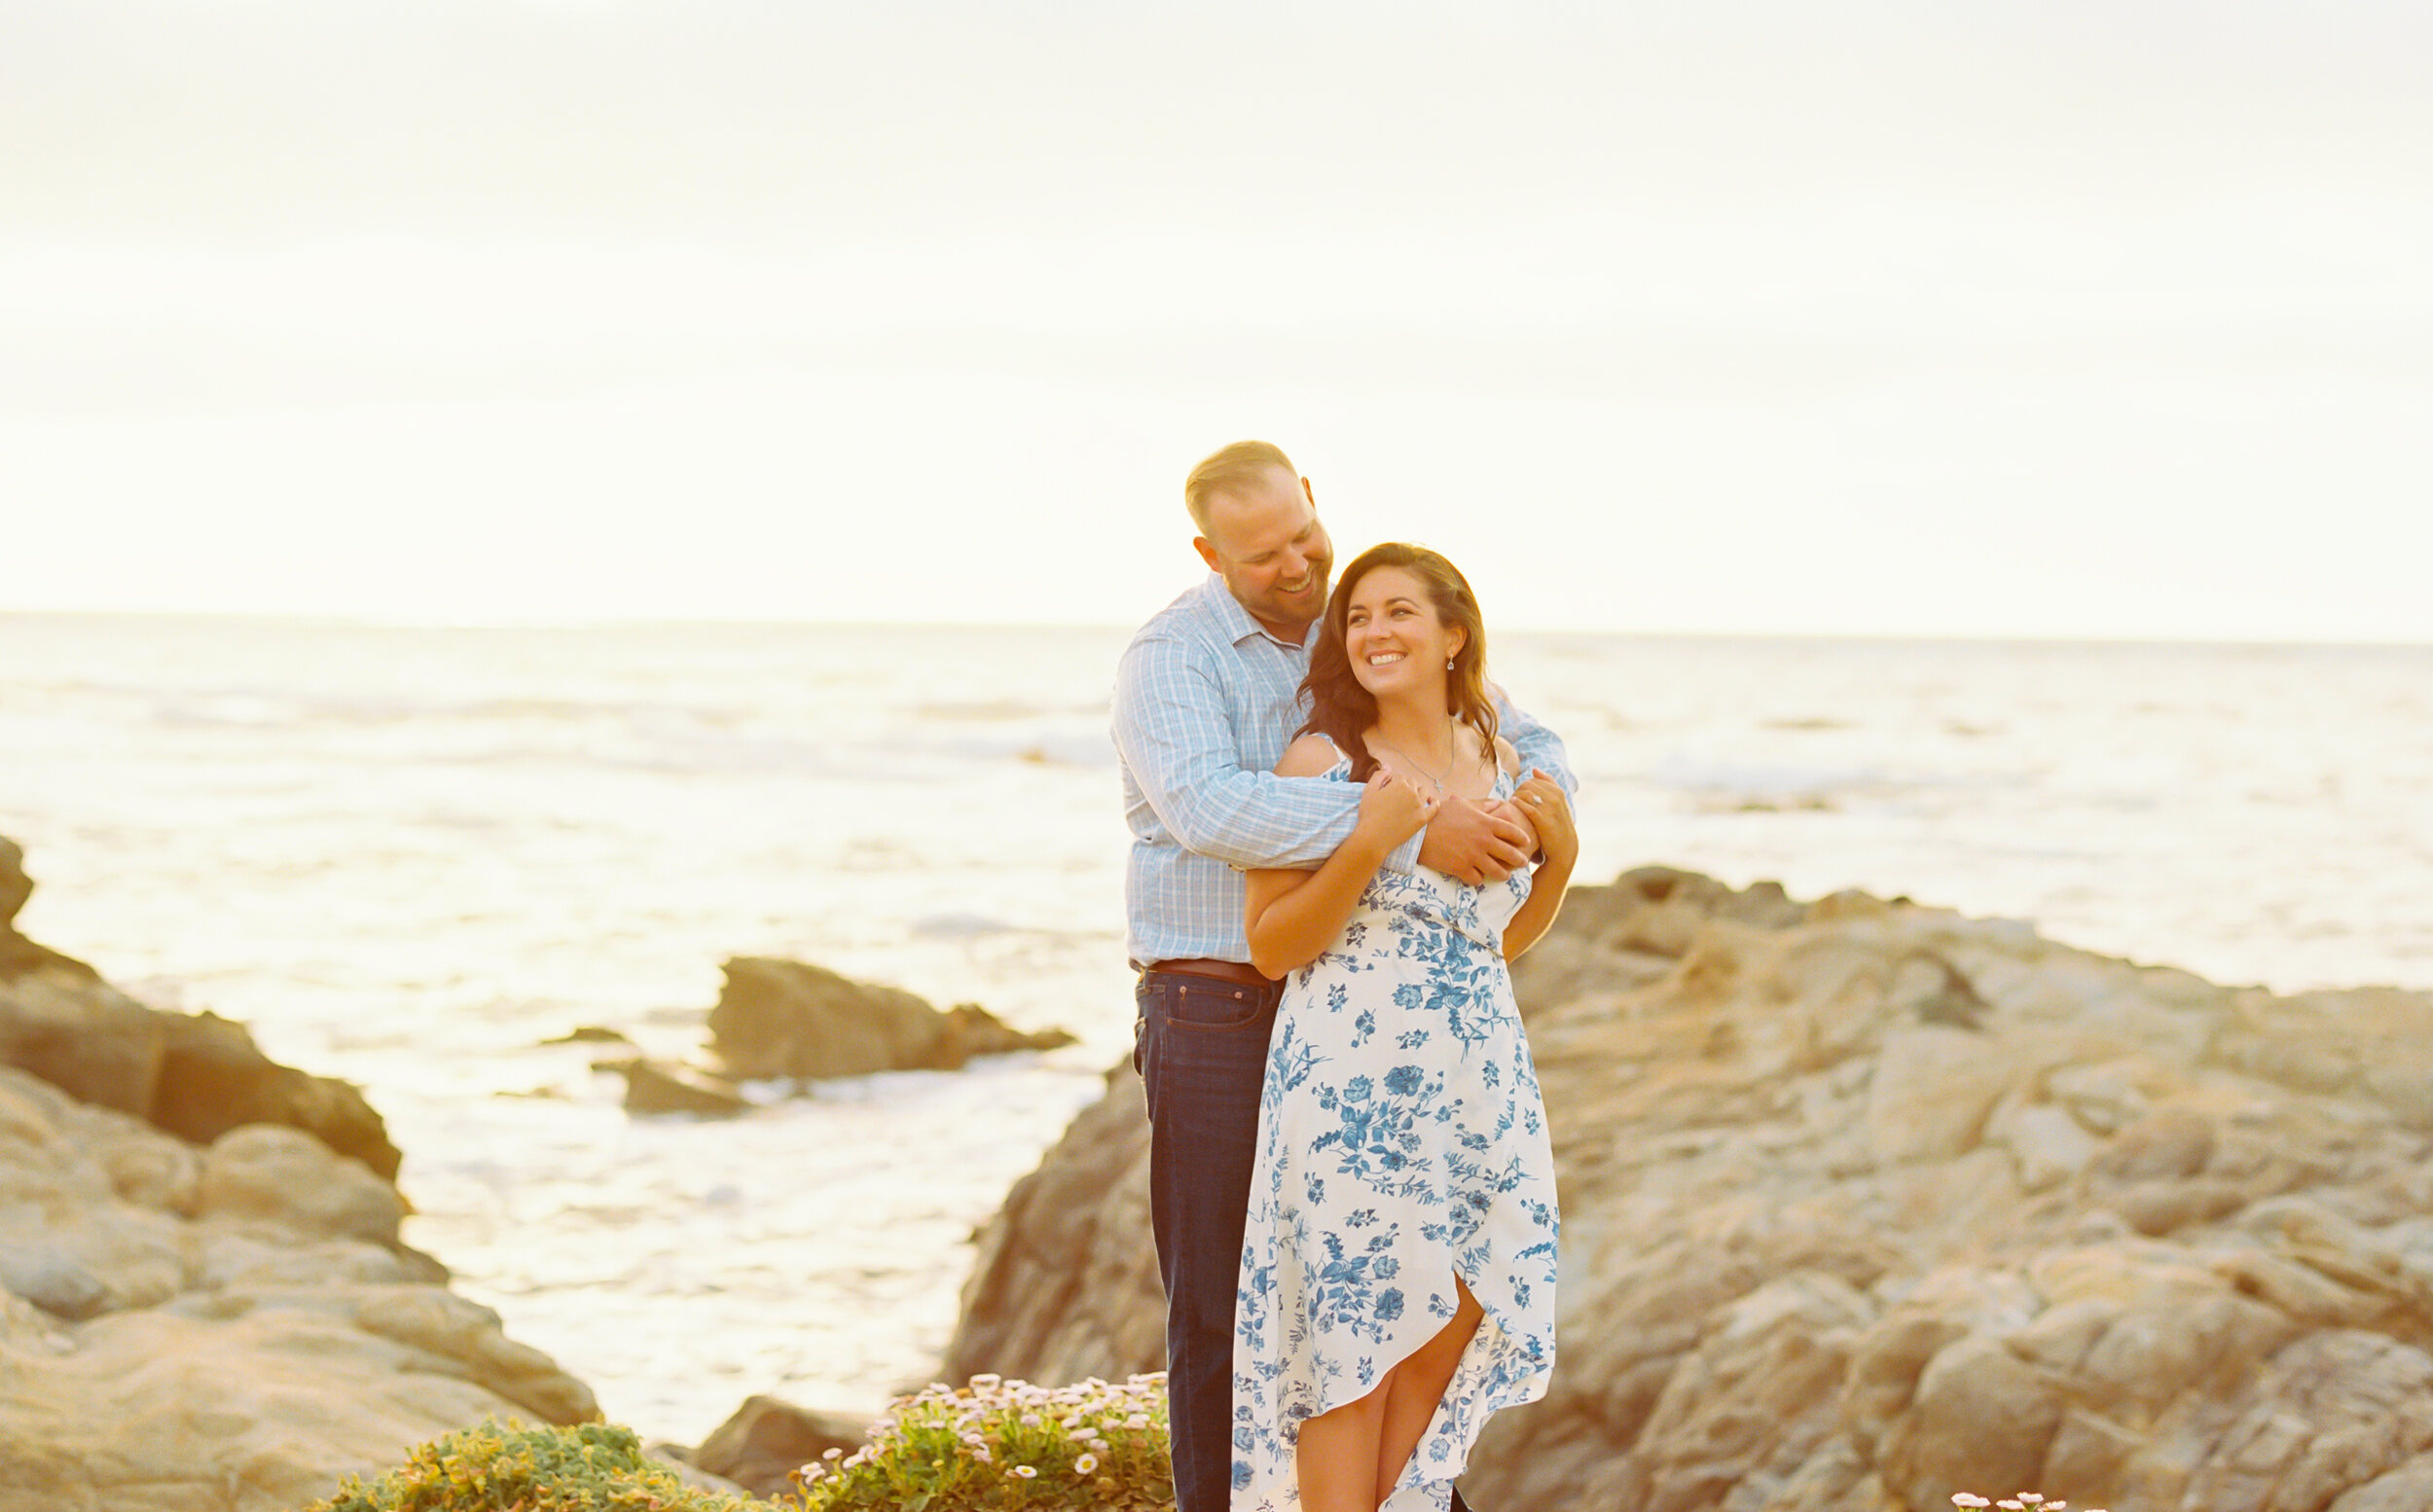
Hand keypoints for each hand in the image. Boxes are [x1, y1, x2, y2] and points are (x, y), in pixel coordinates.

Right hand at [1354, 766, 1438, 849]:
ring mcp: (1420, 806)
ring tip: (1409, 799)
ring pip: (1424, 792)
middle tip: (1396, 797)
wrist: (1374, 837)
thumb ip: (1379, 775)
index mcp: (1400, 784)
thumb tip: (1388, 766)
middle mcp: (1412, 792)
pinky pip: (1435, 807)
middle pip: (1412, 783)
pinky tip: (1430, 801)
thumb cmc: (1369, 814)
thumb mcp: (1369, 790)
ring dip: (1418, 792)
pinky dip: (1434, 802)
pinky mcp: (1423, 818)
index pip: (1400, 777)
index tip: (1388, 791)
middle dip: (1405, 787)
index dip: (1393, 783)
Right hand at [1416, 795, 1534, 885]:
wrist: (1418, 831)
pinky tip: (1477, 877)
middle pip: (1512, 855)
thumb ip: (1483, 805)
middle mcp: (1484, 841)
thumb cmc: (1438, 814)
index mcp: (1486, 823)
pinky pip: (1478, 880)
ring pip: (1499, 872)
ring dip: (1503, 875)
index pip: (1513, 832)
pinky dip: (1478, 879)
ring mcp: (1473, 856)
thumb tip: (1498, 803)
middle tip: (1522, 863)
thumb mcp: (1462, 805)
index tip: (1525, 843)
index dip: (1522, 839)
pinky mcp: (1461, 869)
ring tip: (1504, 875)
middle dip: (1520, 860)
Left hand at [1512, 770, 1576, 873]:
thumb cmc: (1557, 823)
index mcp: (1558, 792)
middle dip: (1517, 792)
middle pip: (1527, 785)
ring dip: (1516, 798)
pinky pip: (1528, 807)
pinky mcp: (1544, 821)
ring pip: (1526, 793)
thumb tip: (1534, 769)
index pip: (1534, 780)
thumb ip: (1548, 784)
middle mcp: (1556, 798)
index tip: (1519, 797)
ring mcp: (1551, 809)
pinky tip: (1513, 805)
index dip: (1522, 787)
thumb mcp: (1557, 802)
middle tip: (1513, 802)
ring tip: (1512, 806)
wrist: (1564, 848)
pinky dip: (1518, 804)